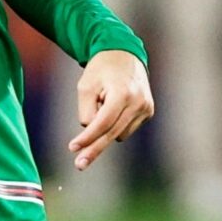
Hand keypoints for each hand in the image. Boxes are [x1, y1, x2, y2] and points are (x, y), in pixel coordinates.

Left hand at [71, 49, 153, 170]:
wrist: (124, 55)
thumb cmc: (100, 70)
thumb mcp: (85, 87)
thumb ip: (86, 112)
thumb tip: (92, 134)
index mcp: (122, 92)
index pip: (103, 123)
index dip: (87, 138)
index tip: (72, 148)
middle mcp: (138, 101)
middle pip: (112, 134)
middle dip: (94, 149)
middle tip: (79, 165)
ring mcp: (146, 107)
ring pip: (119, 134)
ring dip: (106, 129)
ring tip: (103, 103)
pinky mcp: (149, 111)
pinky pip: (126, 129)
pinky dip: (116, 124)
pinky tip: (115, 107)